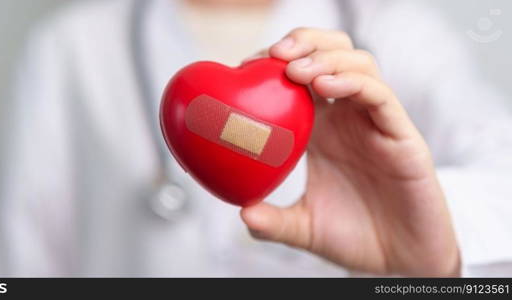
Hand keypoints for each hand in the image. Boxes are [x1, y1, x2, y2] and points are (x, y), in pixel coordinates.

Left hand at [240, 28, 459, 276]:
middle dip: (303, 43)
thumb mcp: (303, 228)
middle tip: (273, 54)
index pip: (299, 77)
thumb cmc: (353, 238)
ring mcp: (375, 123)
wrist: (398, 264)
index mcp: (321, 130)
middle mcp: (347, 119)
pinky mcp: (401, 135)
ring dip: (325, 57)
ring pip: (358, 64)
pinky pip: (380, 95)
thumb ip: (273, 222)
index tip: (246, 66)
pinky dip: (352, 82)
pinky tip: (325, 85)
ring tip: (295, 70)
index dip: (274, 63)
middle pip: (330, 55)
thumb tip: (242, 212)